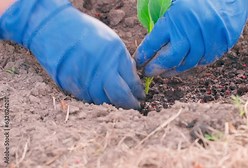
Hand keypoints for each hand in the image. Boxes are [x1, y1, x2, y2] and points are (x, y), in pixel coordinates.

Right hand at [0, 0, 144, 108]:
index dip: (138, 92)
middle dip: (130, 104)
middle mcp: (101, 69)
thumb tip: (132, 80)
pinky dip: (97, 99)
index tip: (140, 96)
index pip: (132, 82)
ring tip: (117, 102)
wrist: (53, 29)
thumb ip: (122, 60)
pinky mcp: (72, 86)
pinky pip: (88, 99)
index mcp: (115, 55)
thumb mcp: (111, 40)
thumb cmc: (85, 32)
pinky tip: (100, 95)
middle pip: (120, 96)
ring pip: (104, 101)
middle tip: (134, 106)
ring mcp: (86, 79)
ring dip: (113, 103)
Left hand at [135, 0, 247, 76]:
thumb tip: (150, 41)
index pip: (152, 43)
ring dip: (173, 70)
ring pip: (187, 64)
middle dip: (155, 68)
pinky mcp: (221, 46)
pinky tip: (185, 63)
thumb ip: (162, 19)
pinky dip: (193, 64)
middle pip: (168, 60)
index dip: (143, 55)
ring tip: (165, 72)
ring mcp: (206, 40)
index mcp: (174, 19)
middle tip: (148, 72)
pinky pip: (204, 61)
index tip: (138, 62)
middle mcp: (190, 32)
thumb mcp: (173, 2)